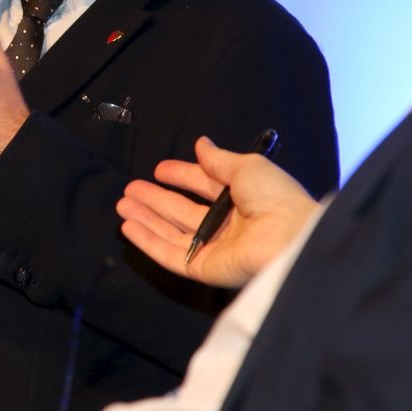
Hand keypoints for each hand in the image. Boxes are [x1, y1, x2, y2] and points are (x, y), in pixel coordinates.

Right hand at [117, 136, 319, 287]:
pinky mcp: (203, 268)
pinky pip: (171, 254)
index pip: (204, 186)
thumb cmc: (273, 198)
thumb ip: (219, 159)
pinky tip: (129, 226)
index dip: (182, 176)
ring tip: (122, 204)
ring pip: (172, 232)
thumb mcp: (247, 168)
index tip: (160, 170)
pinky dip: (148, 241)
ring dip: (146, 218)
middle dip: (156, 199)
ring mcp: (213, 248)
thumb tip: (201, 143)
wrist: (289, 237)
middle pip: (182, 211)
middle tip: (130, 188)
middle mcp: (226, 225)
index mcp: (241, 199)